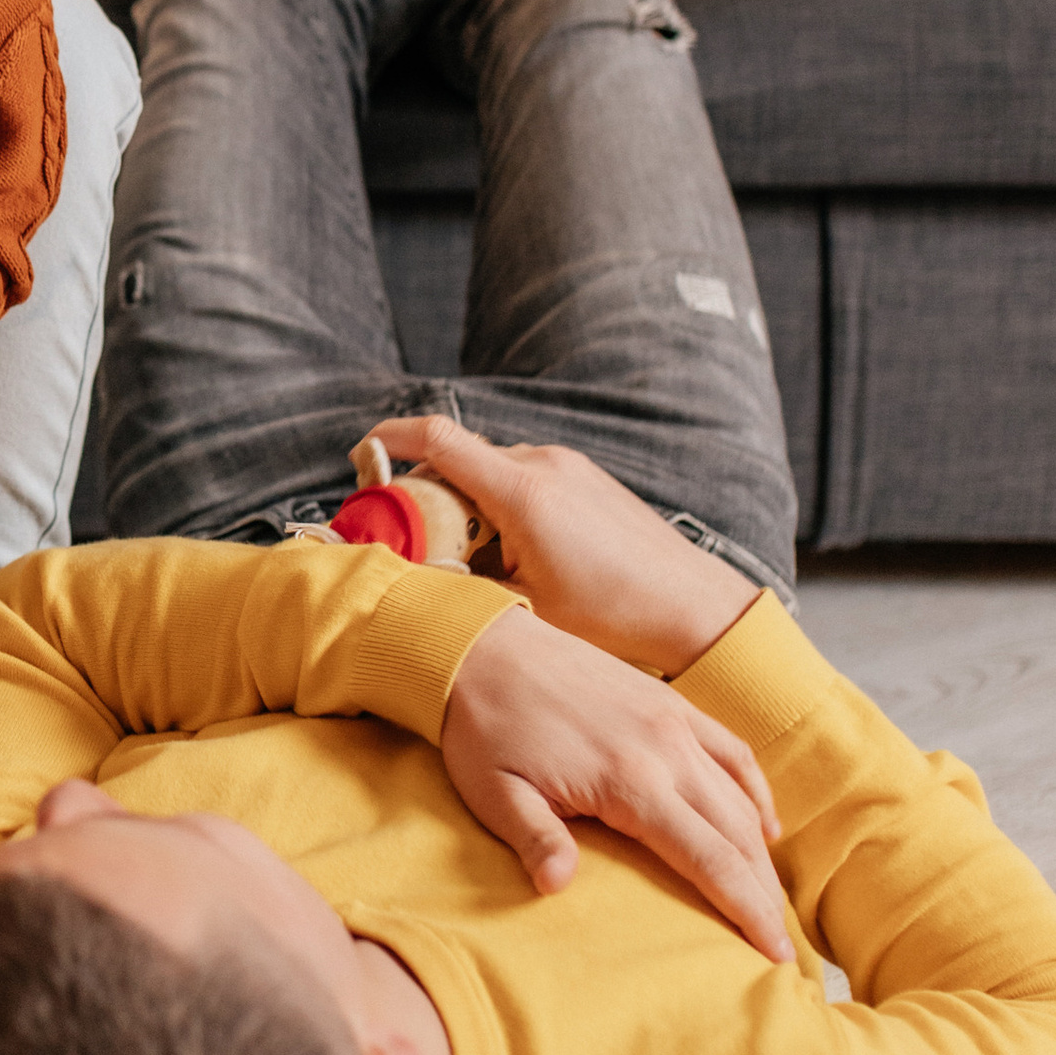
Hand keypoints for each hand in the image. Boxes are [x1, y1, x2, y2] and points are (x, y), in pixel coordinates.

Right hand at [366, 414, 758, 677]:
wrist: (694, 609)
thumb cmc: (615, 615)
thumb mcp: (524, 607)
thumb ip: (464, 582)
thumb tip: (416, 575)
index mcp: (523, 492)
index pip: (438, 440)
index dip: (389, 439)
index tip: (361, 453)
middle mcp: (545, 464)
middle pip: (459, 459)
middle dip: (426, 494)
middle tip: (410, 539)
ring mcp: (570, 467)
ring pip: (491, 471)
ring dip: (466, 503)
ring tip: (469, 558)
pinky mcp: (587, 479)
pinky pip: (524, 478)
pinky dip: (500, 505)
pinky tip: (510, 554)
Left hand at [441, 605, 790, 961]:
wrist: (481, 647)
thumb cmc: (483, 727)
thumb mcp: (495, 792)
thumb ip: (535, 840)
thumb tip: (557, 887)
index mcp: (630, 782)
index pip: (711, 860)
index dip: (749, 912)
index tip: (777, 958)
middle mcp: (667, 750)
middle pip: (739, 835)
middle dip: (766, 895)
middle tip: (784, 947)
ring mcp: (674, 721)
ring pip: (740, 796)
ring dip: (763, 852)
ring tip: (773, 900)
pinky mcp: (669, 702)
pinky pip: (732, 750)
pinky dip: (755, 792)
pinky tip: (764, 826)